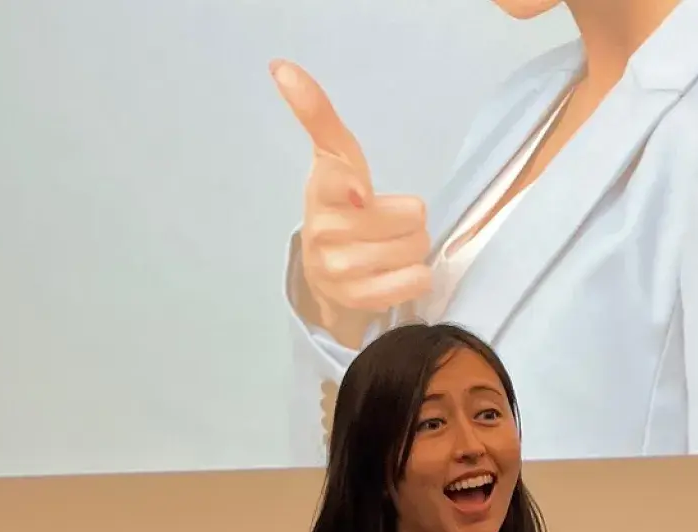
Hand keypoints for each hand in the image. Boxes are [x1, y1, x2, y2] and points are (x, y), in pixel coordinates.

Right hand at [271, 60, 432, 346]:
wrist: (323, 274)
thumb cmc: (340, 206)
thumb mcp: (334, 158)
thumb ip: (317, 115)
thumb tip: (281, 65)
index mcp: (321, 189)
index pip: (338, 178)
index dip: (353, 186)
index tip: (360, 193)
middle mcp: (323, 229)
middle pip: (410, 215)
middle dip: (409, 218)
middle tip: (389, 223)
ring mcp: (338, 268)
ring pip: (415, 247)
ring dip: (414, 247)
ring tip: (390, 247)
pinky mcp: (357, 299)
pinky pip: (414, 280)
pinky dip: (416, 276)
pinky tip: (397, 272)